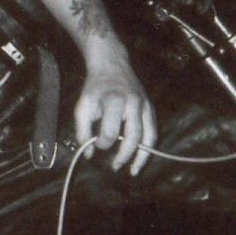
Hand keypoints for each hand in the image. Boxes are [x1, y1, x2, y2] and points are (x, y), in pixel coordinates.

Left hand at [75, 49, 156, 174]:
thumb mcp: (82, 106)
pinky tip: (140, 159)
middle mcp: (133, 103)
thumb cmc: (95, 87)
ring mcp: (144, 105)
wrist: (112, 64)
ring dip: (141, 156)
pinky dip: (148, 147)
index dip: (102, 143)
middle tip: (114, 166)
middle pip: (133, 136)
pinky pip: (153, 131)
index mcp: (114, 100)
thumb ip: (82, 131)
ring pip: (148, 136)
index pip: (111, 131)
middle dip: (123, 155)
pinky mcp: (150, 108)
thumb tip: (88, 154)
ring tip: (132, 170)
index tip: (96, 144)